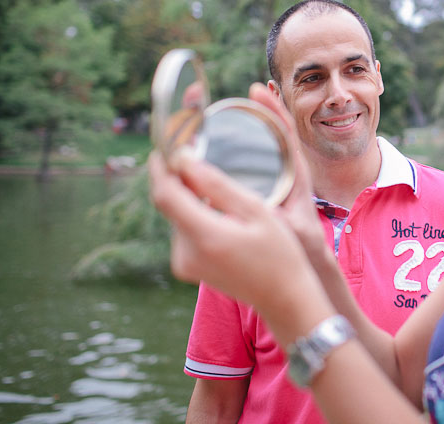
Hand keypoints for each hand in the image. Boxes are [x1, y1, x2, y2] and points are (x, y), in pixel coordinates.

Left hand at [149, 148, 317, 314]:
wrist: (283, 297)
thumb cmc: (279, 252)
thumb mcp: (256, 211)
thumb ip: (218, 185)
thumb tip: (186, 160)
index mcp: (205, 237)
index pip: (166, 195)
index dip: (160, 168)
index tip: (165, 147)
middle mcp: (186, 253)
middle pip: (169, 204)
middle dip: (175, 178)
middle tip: (191, 153)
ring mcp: (183, 264)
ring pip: (176, 216)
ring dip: (186, 196)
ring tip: (208, 180)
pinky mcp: (185, 268)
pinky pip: (182, 230)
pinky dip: (192, 213)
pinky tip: (214, 207)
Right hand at [248, 82, 331, 262]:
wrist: (311, 254)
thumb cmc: (304, 242)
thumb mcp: (295, 229)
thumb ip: (283, 221)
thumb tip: (267, 212)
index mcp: (297, 174)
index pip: (286, 134)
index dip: (274, 110)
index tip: (260, 90)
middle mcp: (290, 168)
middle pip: (278, 130)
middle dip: (267, 107)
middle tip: (257, 86)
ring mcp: (282, 172)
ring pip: (270, 139)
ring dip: (261, 118)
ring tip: (248, 97)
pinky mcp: (274, 179)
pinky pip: (263, 153)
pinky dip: (254, 137)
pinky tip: (232, 129)